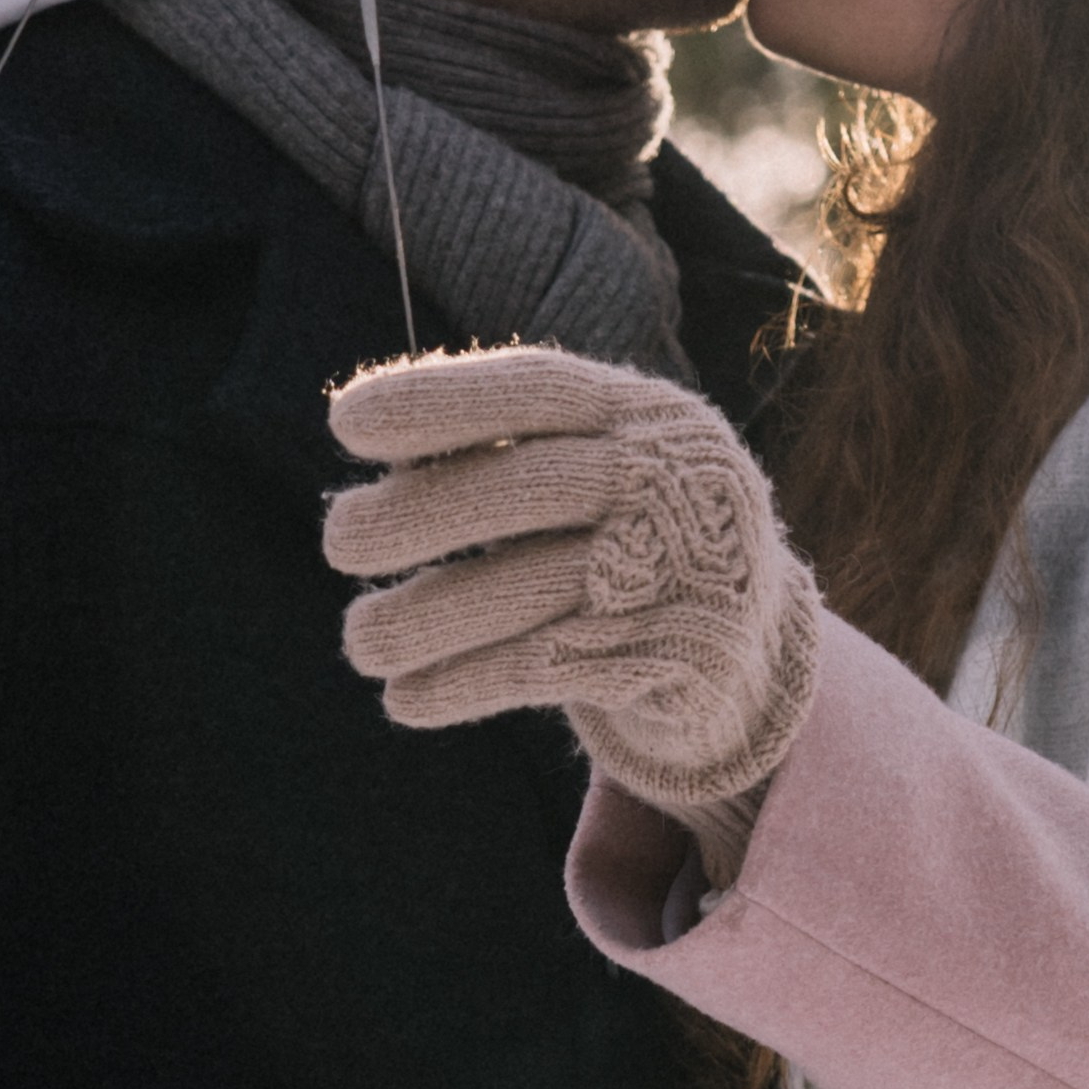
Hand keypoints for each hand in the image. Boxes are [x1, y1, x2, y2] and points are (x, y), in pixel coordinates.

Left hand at [324, 344, 820, 815]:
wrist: (751, 657)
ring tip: (361, 639)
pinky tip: (406, 699)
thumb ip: (504, 463)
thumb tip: (368, 477)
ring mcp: (685, 567)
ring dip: (424, 617)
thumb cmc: (633, 547)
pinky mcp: (681, 655)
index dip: (438, 399)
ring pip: (528, 587)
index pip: (536, 389)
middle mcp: (677, 478)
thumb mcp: (592, 481)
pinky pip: (547, 667)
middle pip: (528, 485)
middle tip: (337, 539)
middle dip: (418, 513)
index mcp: (648, 416)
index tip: (344, 423)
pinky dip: (464, 684)